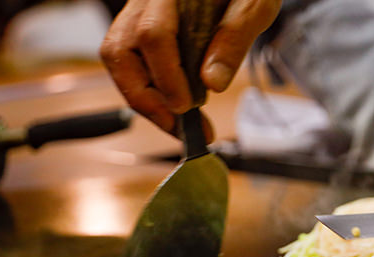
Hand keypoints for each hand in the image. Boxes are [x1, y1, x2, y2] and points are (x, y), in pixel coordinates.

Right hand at [100, 0, 281, 138]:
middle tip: (178, 128)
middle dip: (146, 99)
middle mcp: (144, 0)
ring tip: (177, 125)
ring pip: (119, 60)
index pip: (152, 34)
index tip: (186, 107)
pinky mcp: (139, 28)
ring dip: (144, 99)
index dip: (166, 76)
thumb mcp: (254, 4)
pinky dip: (149, 90)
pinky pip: (131, 63)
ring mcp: (136, 13)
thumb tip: (212, 82)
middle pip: (120, 51)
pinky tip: (173, 109)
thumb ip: (234, 38)